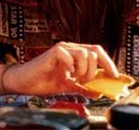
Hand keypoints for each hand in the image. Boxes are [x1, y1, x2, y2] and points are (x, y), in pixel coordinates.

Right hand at [2, 41, 117, 95]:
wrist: (24, 82)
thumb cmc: (43, 81)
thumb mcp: (68, 86)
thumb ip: (83, 87)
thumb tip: (100, 91)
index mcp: (75, 54)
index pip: (97, 52)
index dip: (108, 63)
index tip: (114, 76)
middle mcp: (70, 48)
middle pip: (94, 51)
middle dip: (94, 70)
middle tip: (85, 81)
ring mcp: (62, 48)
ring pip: (84, 53)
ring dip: (83, 70)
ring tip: (74, 78)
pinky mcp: (53, 52)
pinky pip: (69, 56)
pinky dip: (71, 67)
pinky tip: (65, 74)